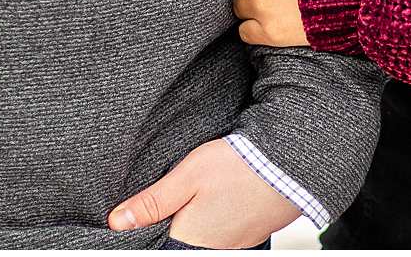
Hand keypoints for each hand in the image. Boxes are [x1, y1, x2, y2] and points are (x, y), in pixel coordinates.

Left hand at [107, 137, 299, 247]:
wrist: (292, 162)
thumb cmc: (242, 165)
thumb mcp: (188, 175)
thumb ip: (152, 201)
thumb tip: (118, 221)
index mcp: (190, 239)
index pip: (158, 242)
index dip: (151, 226)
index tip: (149, 211)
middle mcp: (212, 249)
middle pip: (182, 241)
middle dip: (175, 223)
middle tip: (182, 195)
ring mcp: (235, 245)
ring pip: (204, 238)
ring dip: (198, 221)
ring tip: (203, 195)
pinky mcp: (252, 236)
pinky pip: (225, 235)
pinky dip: (219, 220)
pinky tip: (223, 199)